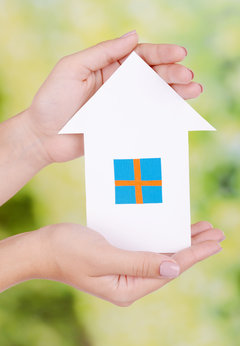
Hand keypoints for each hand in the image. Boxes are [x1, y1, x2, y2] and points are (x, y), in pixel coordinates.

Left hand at [0, 32, 202, 203]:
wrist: (43, 137)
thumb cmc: (52, 100)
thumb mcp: (72, 68)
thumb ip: (103, 52)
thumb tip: (133, 36)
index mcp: (108, 67)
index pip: (139, 56)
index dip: (161, 54)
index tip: (180, 54)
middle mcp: (118, 86)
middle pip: (151, 76)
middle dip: (172, 74)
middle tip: (189, 77)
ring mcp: (122, 107)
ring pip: (153, 97)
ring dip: (174, 93)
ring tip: (194, 91)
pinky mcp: (122, 127)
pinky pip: (146, 119)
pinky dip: (163, 115)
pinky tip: (178, 111)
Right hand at [33, 221, 222, 305]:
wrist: (42, 248)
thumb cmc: (67, 251)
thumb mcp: (104, 257)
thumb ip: (139, 263)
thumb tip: (174, 268)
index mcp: (127, 287)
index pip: (170, 269)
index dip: (194, 254)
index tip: (215, 242)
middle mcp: (129, 283)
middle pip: (170, 263)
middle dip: (194, 247)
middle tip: (216, 233)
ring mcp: (124, 272)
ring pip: (161, 255)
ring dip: (181, 242)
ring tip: (201, 230)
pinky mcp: (119, 259)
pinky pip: (148, 250)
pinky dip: (163, 240)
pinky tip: (171, 232)